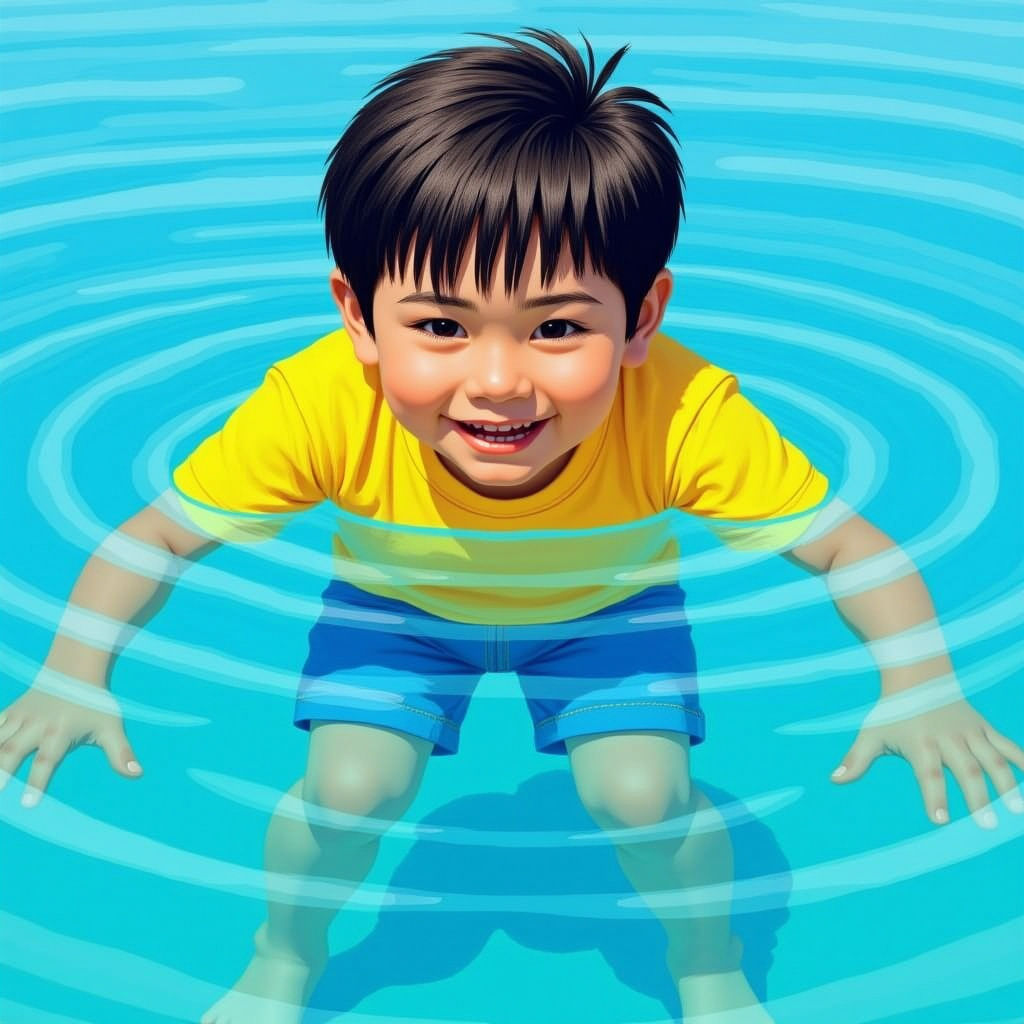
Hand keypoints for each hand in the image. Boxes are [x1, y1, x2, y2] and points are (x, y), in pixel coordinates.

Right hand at [0, 672, 142, 807]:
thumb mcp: (111, 727)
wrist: (75, 669)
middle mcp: (35, 725)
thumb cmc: (95, 703)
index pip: (47, 760)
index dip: (37, 782)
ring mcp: (19, 718)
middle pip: (11, 751)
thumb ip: (121, 753)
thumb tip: (137, 774)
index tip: (28, 806)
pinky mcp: (8, 713)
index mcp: (60, 731)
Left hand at [830, 693, 1023, 827]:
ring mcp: (971, 732)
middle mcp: (949, 738)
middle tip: (986, 826)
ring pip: (994, 759)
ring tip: (1019, 812)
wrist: (918, 676)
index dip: (935, 796)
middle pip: (967, 769)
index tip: (940, 821)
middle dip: (978, 797)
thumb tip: (835, 779)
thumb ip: (857, 759)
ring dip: (1009, 784)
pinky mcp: (985, 729)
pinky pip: (1009, 747)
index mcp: (921, 743)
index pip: (929, 773)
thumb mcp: (872, 733)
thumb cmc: (892, 711)